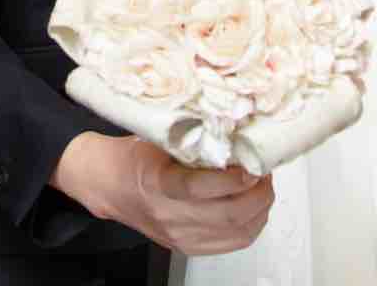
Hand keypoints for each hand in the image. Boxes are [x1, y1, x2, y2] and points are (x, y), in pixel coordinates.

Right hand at [51, 133, 274, 255]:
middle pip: (228, 215)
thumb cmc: (135, 157)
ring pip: (237, 232)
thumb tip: (235, 129)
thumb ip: (194, 137)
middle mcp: (170, 215)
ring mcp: (181, 236)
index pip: (200, 188)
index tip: (250, 164)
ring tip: (262, 186)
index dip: (233, 179)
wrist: (112, 186)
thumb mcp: (159, 138)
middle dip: (257, 193)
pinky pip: (233, 243)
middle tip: (264, 171)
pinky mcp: (189, 247)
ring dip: (259, 208)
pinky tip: (254, 206)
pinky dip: (252, 225)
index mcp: (158, 182)